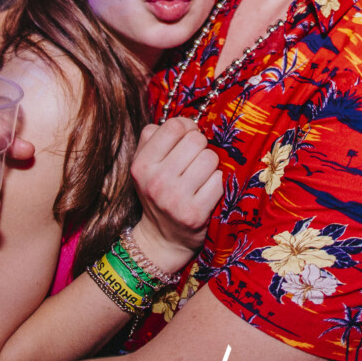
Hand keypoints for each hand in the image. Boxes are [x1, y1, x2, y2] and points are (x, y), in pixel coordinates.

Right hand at [130, 115, 223, 273]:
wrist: (162, 238)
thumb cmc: (157, 192)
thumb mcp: (144, 165)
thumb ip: (155, 137)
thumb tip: (186, 121)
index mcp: (141, 165)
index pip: (175, 126)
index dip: (187, 129)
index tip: (187, 140)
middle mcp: (156, 181)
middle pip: (196, 140)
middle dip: (200, 148)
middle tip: (194, 162)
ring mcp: (175, 199)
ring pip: (210, 159)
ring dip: (210, 167)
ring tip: (199, 178)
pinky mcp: (195, 214)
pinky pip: (219, 181)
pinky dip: (217, 184)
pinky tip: (205, 192)